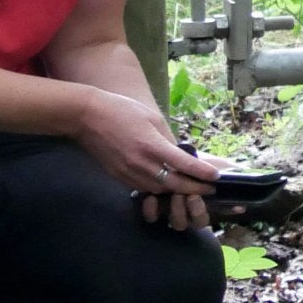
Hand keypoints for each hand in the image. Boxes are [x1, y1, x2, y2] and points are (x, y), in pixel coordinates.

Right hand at [73, 91, 220, 230]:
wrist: (87, 117)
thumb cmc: (122, 111)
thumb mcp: (152, 119)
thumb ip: (168, 139)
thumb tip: (181, 154)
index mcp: (152, 145)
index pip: (184, 165)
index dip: (202, 173)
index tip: (216, 177)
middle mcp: (141, 163)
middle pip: (174, 184)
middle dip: (194, 189)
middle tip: (209, 189)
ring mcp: (128, 172)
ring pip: (159, 190)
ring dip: (176, 191)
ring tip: (191, 189)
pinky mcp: (118, 176)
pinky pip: (143, 188)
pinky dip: (157, 189)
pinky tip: (166, 185)